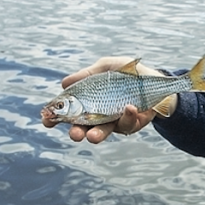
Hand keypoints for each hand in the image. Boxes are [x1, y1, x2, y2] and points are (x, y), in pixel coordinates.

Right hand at [41, 56, 166, 143]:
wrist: (157, 78)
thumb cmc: (129, 73)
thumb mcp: (107, 67)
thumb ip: (87, 74)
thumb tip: (64, 83)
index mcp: (88, 101)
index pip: (67, 112)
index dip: (55, 118)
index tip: (46, 121)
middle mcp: (98, 114)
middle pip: (83, 128)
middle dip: (77, 133)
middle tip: (74, 135)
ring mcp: (114, 121)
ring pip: (103, 132)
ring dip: (98, 135)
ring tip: (93, 137)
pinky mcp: (132, 123)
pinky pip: (128, 124)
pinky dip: (128, 116)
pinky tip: (129, 107)